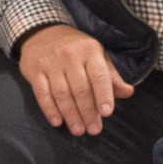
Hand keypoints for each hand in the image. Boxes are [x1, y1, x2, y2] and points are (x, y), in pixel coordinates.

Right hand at [17, 23, 132, 136]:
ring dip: (71, 115)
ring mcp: (51, 63)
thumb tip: (128, 92)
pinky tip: (57, 122)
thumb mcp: (97, 56)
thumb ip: (111, 76)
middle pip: (80, 89)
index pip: (99, 76)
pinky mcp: (35, 71)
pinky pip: (42, 93)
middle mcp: (70, 56)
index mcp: (90, 51)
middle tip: (93, 130)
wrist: (42, 32)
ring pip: (62, 94)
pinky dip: (50, 109)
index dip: (103, 95)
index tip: (106, 113)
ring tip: (78, 130)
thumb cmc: (76, 49)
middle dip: (88, 112)